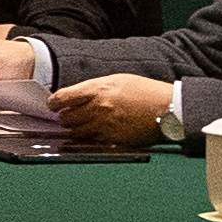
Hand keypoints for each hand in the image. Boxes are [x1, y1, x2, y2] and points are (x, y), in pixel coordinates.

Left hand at [54, 77, 174, 143]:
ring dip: (76, 128)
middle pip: (66, 117)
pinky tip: (96, 132)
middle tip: (67, 116)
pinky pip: (92, 141)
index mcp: (97, 90)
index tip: (52, 105)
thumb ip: (94, 88)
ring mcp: (105, 126)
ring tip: (81, 124)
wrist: (168, 108)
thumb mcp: (117, 80)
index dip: (54, 102)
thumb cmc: (145, 91)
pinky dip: (90, 137)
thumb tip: (75, 96)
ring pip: (77, 131)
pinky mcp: (113, 140)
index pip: (63, 98)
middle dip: (65, 117)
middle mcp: (98, 108)